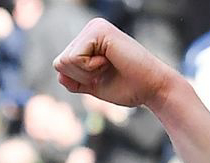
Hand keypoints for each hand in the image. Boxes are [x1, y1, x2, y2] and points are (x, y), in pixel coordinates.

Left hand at [53, 18, 177, 108]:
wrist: (150, 88)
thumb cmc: (126, 87)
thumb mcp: (92, 85)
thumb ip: (74, 79)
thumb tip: (58, 70)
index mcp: (88, 41)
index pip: (60, 65)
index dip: (78, 79)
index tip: (102, 76)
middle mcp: (90, 29)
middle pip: (59, 62)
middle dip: (80, 76)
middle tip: (106, 72)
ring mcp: (95, 27)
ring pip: (64, 61)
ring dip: (86, 73)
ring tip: (108, 66)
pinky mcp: (99, 30)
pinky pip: (74, 58)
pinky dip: (90, 68)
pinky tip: (109, 62)